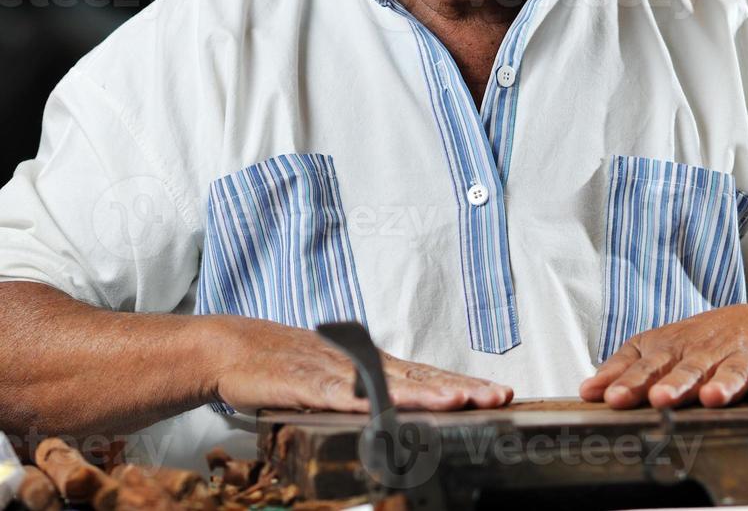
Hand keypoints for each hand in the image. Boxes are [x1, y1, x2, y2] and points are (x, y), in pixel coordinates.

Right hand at [208, 316, 512, 412]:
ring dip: (424, 393)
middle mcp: (362, 364)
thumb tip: (415, 407)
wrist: (236, 348)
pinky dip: (360, 400)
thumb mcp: (342, 379)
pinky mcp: (303, 385)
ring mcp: (335, 373)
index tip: (500, 393)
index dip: (465, 385)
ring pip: (387, 385)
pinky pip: (335, 394)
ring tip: (459, 401)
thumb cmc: (292, 366)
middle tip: (498, 397)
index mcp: (375, 366)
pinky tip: (382, 408)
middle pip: (420, 379)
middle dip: (461, 389)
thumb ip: (376, 390)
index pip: (429, 376)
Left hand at [578, 304, 747, 408]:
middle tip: (659, 398)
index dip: (632, 381)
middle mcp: (707, 351)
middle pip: (690, 367)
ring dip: (722, 384)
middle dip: (675, 383)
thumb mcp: (663, 348)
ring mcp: (742, 358)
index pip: (650, 364)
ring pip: (731, 372)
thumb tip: (587, 392)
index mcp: (676, 348)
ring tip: (711, 398)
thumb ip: (626, 368)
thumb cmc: (705, 343)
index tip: (612, 398)